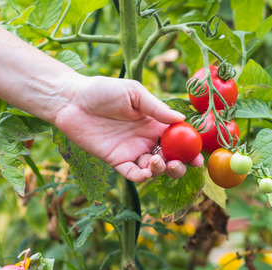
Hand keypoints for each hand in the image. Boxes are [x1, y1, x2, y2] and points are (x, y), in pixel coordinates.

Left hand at [52, 76, 203, 182]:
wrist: (72, 100)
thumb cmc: (103, 90)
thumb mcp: (133, 93)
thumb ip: (156, 108)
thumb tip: (181, 119)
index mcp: (155, 122)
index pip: (178, 139)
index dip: (190, 149)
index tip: (198, 156)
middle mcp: (146, 139)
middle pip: (170, 158)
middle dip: (180, 165)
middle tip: (180, 164)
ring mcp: (132, 151)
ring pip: (154, 169)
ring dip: (162, 170)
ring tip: (158, 161)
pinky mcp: (116, 161)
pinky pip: (133, 175)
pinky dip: (143, 177)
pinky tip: (147, 171)